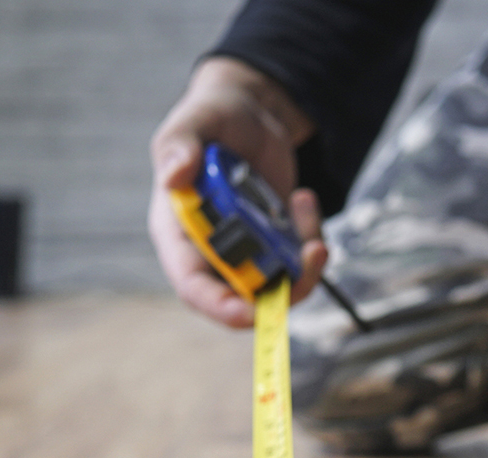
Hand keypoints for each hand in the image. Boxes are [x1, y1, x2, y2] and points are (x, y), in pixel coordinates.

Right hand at [148, 57, 327, 326]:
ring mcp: (248, 254)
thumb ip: (179, 147)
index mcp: (180, 235)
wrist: (250, 115)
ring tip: (305, 205)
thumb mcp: (192, 123)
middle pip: (245, 299)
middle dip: (283, 288)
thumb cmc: (212, 120)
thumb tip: (174, 176)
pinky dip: (311, 239)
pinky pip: (300, 264)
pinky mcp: (277, 247)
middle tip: (312, 251)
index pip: (194, 288)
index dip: (220, 307)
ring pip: (280, 287)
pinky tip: (303, 199)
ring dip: (305, 264)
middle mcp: (213, 254)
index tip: (249, 312)